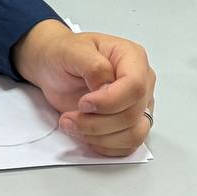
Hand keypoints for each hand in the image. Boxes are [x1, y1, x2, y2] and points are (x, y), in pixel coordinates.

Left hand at [12, 19, 154, 156]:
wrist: (55, 67)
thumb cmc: (64, 53)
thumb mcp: (72, 50)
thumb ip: (93, 66)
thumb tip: (106, 86)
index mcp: (132, 57)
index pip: (135, 86)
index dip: (109, 101)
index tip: (83, 104)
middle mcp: (141, 82)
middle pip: (132, 115)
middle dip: (97, 123)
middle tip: (70, 117)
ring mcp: (137, 105)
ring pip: (132, 134)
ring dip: (99, 137)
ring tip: (73, 125)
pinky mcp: (130, 124)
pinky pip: (127, 146)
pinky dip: (103, 145)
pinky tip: (85, 134)